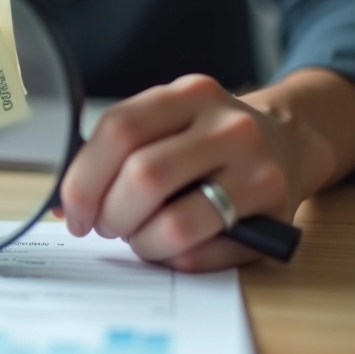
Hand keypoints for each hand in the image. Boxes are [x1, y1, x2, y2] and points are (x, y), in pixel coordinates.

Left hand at [59, 74, 333, 271]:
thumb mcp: (169, 122)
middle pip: (143, 177)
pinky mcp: (276, 212)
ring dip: (142, 242)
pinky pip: (204, 252)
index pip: (119, 129)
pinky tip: (175, 246)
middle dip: (111, 214)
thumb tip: (63, 205)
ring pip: (174, 223)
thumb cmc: (207, 140)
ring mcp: (257, 168)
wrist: (291, 141)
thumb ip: (119, 151)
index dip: (84, 178)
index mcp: (189, 95)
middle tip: (107, 226)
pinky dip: (174, 258)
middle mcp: (227, 125)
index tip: (73, 210)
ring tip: (140, 237)